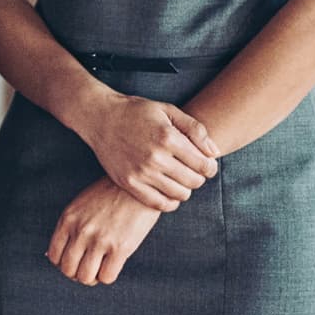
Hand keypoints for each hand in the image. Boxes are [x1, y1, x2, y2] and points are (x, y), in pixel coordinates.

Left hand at [49, 180, 164, 284]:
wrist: (138, 187)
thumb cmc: (109, 196)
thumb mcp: (80, 206)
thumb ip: (68, 227)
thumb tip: (53, 256)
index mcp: (68, 220)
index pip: (54, 256)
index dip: (63, 264)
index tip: (74, 262)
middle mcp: (81, 231)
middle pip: (68, 270)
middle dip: (76, 274)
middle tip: (87, 269)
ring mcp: (100, 240)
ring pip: (85, 277)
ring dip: (92, 278)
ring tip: (99, 270)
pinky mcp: (120, 248)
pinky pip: (107, 277)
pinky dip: (107, 277)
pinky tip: (112, 266)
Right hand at [77, 88, 217, 210]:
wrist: (99, 117)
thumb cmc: (136, 112)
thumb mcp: (168, 111)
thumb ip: (195, 129)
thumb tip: (214, 153)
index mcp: (167, 138)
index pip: (204, 165)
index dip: (210, 166)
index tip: (205, 163)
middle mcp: (155, 157)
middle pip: (194, 181)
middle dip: (199, 177)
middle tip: (191, 170)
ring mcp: (141, 172)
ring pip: (180, 194)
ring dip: (185, 188)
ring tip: (179, 178)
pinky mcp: (129, 183)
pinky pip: (159, 204)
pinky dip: (170, 201)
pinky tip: (169, 191)